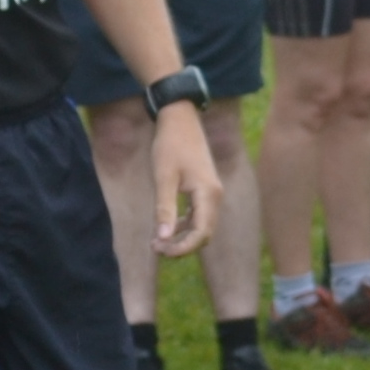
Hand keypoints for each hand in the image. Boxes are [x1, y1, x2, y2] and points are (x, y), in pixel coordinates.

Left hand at [148, 102, 220, 258]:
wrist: (180, 118)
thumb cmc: (170, 146)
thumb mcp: (163, 178)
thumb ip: (164, 209)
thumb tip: (162, 238)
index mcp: (208, 194)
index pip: (201, 233)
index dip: (183, 249)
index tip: (160, 251)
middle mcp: (215, 196)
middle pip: (204, 234)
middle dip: (182, 246)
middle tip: (155, 247)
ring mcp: (212, 192)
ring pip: (202, 226)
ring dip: (182, 237)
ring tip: (157, 241)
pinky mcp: (205, 189)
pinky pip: (198, 216)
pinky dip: (184, 225)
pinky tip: (166, 227)